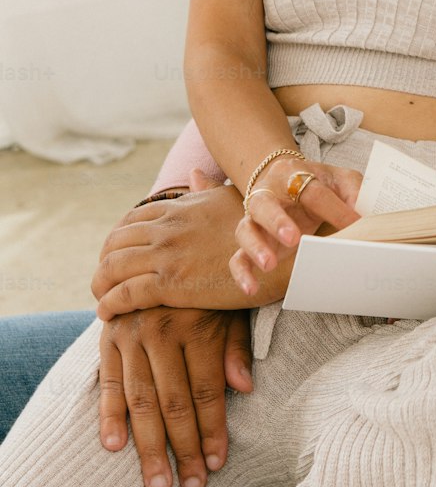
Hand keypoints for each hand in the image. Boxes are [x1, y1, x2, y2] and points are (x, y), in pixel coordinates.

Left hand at [93, 171, 256, 318]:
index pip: (131, 219)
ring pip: (113, 267)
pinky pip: (125, 293)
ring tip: (100, 297)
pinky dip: (109, 303)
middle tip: (104, 279)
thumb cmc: (266, 228)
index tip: (115, 254)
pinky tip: (107, 313)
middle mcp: (169, 227)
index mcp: (181, 208)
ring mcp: (168, 254)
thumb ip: (208, 190)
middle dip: (104, 261)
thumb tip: (193, 173)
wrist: (284, 253)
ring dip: (100, 283)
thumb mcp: (233, 200)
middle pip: (115, 242)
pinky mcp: (172, 283)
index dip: (117, 238)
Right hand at [98, 306, 252, 486]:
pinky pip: (108, 382)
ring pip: (142, 400)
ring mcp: (132, 334)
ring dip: (148, 446)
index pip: (206, 389)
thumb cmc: (207, 295)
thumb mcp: (231, 311)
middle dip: (183, 449)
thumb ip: (236, 348)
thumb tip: (246, 387)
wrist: (159, 259)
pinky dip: (109, 415)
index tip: (216, 464)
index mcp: (199, 324)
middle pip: (174, 402)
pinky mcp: (108, 338)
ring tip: (157, 484)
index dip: (212, 429)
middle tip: (190, 486)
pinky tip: (114, 447)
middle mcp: (163, 330)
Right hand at [232, 157, 363, 297]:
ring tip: (269, 264)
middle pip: (265, 204)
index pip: (313, 192)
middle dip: (277, 221)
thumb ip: (354, 192)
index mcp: (293, 175)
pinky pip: (237, 257)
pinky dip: (242, 272)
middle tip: (293, 238)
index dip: (335, 209)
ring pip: (246, 229)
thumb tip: (364, 217)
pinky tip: (252, 287)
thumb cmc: (318, 183)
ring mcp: (255, 219)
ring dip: (256, 247)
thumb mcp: (340, 179)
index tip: (355, 225)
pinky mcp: (250, 240)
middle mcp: (268, 194)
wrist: (287, 178)